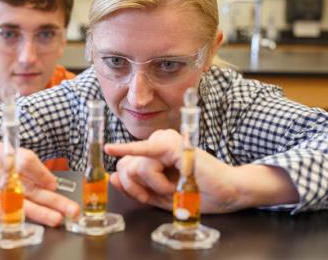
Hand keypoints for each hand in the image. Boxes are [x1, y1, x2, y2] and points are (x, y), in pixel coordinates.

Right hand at [0, 135, 79, 225]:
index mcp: (1, 153)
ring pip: (11, 202)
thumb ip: (23, 165)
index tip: (55, 186)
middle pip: (26, 186)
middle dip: (52, 200)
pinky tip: (23, 223)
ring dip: (36, 212)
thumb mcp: (1, 152)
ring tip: (55, 219)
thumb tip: (49, 183)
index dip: (43, 174)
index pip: (26, 162)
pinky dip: (8, 218)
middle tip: (72, 210)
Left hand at [105, 129, 238, 212]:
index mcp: (154, 152)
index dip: (130, 187)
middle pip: (126, 167)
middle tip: (161, 193)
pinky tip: (110, 149)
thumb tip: (111, 178)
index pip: (125, 167)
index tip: (144, 197)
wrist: (227, 193)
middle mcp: (157, 142)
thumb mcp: (160, 196)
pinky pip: (144, 154)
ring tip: (177, 184)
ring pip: (136, 167)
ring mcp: (164, 140)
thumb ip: (137, 188)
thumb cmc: (196, 193)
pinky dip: (128, 151)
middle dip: (136, 188)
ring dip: (156, 186)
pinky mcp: (172, 145)